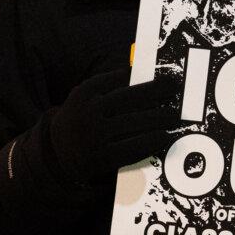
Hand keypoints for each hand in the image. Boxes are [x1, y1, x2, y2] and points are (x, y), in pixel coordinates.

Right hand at [47, 69, 181, 185]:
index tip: (165, 78)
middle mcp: (88, 112)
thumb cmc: (82, 120)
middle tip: (177, 90)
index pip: (119, 79)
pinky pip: (132, 147)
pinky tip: (164, 136)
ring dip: (160, 118)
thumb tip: (143, 76)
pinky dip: (151, 141)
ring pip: (135, 123)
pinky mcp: (101, 158)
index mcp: (84, 93)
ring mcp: (94, 136)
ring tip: (175, 115)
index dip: (145, 78)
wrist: (57, 154)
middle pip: (130, 98)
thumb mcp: (86, 99)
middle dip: (157, 93)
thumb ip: (108, 86)